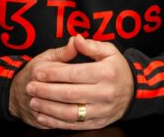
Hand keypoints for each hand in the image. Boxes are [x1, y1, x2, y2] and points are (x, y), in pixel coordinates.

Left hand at [10, 35, 134, 129]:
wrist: (133, 92)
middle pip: (69, 94)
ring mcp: (101, 110)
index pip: (74, 74)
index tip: (38, 73)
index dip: (53, 74)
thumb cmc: (116, 69)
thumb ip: (91, 45)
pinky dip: (56, 122)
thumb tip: (75, 39)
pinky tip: (43, 116)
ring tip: (34, 101)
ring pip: (70, 112)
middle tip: (30, 87)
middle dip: (46, 91)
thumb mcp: (109, 51)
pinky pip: (74, 125)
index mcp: (106, 73)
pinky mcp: (98, 123)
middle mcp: (104, 93)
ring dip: (48, 108)